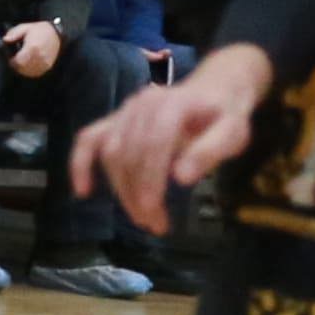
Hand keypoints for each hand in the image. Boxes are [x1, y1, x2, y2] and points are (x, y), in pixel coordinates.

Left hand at [2, 19, 60, 77]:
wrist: (56, 34)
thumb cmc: (40, 30)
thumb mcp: (25, 27)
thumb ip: (14, 34)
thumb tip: (5, 39)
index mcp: (32, 48)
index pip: (17, 62)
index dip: (12, 61)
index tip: (10, 57)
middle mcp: (39, 57)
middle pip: (22, 68)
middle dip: (16, 65)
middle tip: (15, 59)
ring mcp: (44, 63)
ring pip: (28, 72)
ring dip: (22, 68)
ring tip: (21, 61)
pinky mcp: (47, 66)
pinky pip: (36, 73)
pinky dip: (30, 70)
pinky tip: (28, 64)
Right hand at [75, 52, 270, 238]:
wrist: (215, 90)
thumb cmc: (225, 115)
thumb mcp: (232, 134)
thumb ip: (209, 152)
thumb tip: (181, 178)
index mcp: (172, 104)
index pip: (154, 144)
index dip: (150, 181)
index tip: (154, 213)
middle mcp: (142, 103)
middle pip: (130, 153)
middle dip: (137, 194)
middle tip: (154, 225)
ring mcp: (125, 110)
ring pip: (111, 153)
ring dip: (121, 190)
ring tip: (141, 218)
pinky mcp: (115, 119)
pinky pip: (89, 139)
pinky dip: (81, 163)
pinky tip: (83, 191)